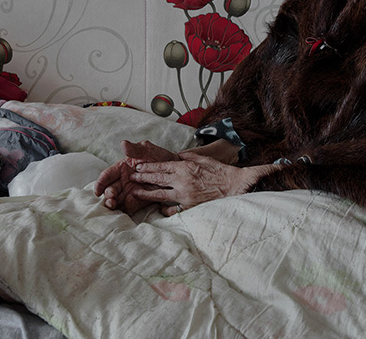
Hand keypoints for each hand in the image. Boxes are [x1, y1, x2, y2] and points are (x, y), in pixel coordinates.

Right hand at [95, 140, 180, 214]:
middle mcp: (124, 181)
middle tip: (111, 197)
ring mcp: (130, 191)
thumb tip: (123, 144)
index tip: (97, 190)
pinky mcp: (139, 200)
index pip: (107, 175)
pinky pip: (130, 207)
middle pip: (110, 189)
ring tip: (114, 205)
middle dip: (108, 195)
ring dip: (114, 204)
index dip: (100, 183)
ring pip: (117, 200)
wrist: (175, 169)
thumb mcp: (147, 150)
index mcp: (121, 168)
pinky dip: (126, 208)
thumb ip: (135, 149)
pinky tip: (127, 206)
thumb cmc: (159, 157)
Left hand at [127, 151, 255, 215]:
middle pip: (157, 179)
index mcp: (184, 168)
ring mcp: (184, 195)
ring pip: (160, 195)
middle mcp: (182, 181)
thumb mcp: (203, 159)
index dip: (148, 166)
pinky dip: (165, 209)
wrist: (234, 186)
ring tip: (135, 192)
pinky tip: (158, 208)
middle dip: (143, 177)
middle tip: (132, 176)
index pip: (161, 166)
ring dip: (146, 194)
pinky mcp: (189, 206)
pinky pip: (173, 209)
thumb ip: (188, 157)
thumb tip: (177, 156)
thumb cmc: (220, 171)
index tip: (137, 166)